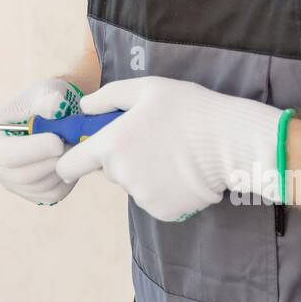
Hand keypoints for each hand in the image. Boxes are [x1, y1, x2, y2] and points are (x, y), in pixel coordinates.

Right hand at [0, 78, 82, 205]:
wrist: (52, 115)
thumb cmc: (42, 102)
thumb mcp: (42, 92)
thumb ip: (45, 99)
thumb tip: (52, 106)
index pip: (4, 154)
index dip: (33, 150)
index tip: (58, 141)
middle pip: (23, 175)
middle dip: (53, 160)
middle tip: (73, 142)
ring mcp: (13, 183)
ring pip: (41, 186)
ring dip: (62, 166)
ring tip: (72, 144)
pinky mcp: (33, 193)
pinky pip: (53, 193)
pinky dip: (67, 176)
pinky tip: (68, 157)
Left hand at [54, 77, 282, 221]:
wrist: (230, 143)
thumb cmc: (188, 109)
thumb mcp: (146, 89)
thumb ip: (108, 97)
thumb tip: (83, 108)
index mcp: (110, 145)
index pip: (69, 165)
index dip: (71, 161)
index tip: (80, 156)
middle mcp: (120, 175)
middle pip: (110, 171)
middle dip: (123, 158)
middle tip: (152, 140)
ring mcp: (142, 197)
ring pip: (134, 185)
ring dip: (146, 174)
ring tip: (174, 154)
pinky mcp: (163, 212)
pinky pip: (154, 200)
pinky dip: (164, 189)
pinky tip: (183, 172)